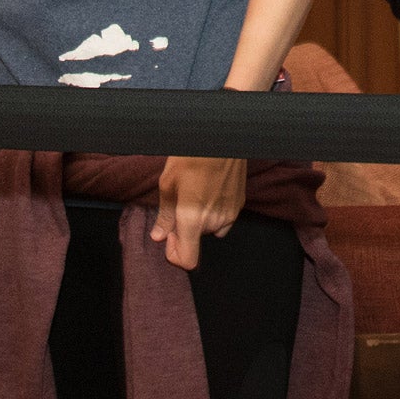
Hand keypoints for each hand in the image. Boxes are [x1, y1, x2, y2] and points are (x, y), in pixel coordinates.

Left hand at [152, 155, 246, 269]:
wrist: (221, 138)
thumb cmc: (192, 156)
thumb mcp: (168, 183)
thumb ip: (165, 214)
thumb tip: (159, 235)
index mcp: (193, 219)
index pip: (187, 260)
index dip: (175, 253)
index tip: (169, 236)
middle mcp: (214, 221)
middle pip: (196, 240)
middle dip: (185, 228)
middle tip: (178, 203)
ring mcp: (230, 214)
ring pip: (210, 229)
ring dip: (201, 220)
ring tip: (195, 193)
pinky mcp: (239, 204)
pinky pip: (224, 219)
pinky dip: (215, 212)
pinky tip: (209, 191)